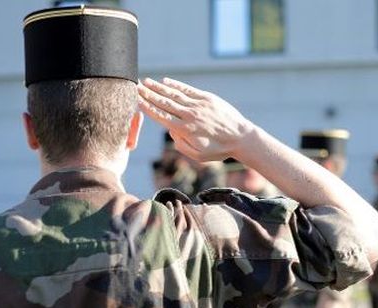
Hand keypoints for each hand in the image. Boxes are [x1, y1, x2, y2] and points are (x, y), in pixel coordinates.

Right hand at [138, 77, 252, 161]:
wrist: (241, 138)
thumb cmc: (219, 150)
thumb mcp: (199, 155)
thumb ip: (182, 145)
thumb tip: (171, 131)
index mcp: (185, 130)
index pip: (161, 116)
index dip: (148, 107)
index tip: (137, 100)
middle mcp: (190, 115)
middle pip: (164, 102)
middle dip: (148, 94)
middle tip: (136, 87)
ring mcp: (199, 105)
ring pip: (174, 94)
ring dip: (158, 87)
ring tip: (147, 82)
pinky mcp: (208, 98)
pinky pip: (188, 90)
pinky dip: (176, 85)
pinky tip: (166, 81)